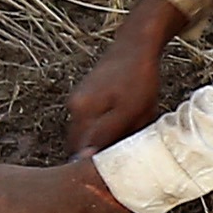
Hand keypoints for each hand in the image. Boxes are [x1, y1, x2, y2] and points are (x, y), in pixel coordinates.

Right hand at [66, 0, 182, 152]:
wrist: (136, 46)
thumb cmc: (139, 79)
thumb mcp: (130, 112)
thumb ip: (107, 136)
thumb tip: (85, 158)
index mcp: (81, 111)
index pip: (79, 152)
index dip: (95, 163)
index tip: (115, 165)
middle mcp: (73, 107)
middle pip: (80, 144)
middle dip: (99, 152)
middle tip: (123, 151)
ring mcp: (78, 101)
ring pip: (87, 134)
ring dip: (101, 140)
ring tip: (125, 132)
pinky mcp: (85, 97)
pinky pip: (91, 122)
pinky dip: (103, 128)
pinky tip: (121, 121)